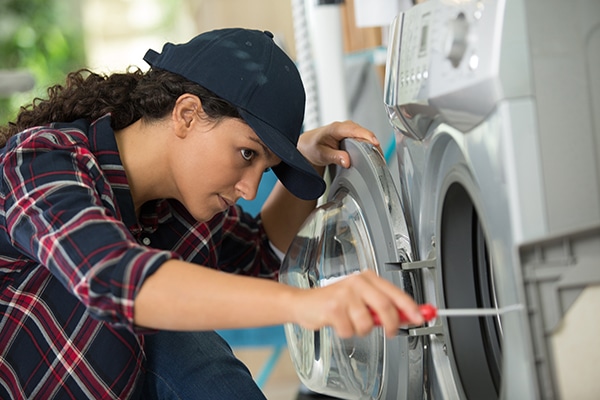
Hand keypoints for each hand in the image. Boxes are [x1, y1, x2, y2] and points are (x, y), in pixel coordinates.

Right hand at [290, 270, 423, 337]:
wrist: (304, 303)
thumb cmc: (334, 302)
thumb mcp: (361, 300)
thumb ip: (384, 307)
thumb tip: (408, 315)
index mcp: (367, 278)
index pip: (395, 293)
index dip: (410, 307)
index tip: (421, 317)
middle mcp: (357, 282)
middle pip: (385, 307)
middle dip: (391, 324)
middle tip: (391, 331)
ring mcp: (345, 294)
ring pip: (367, 323)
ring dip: (361, 330)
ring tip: (351, 322)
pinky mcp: (333, 307)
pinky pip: (350, 330)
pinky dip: (346, 332)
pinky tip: (338, 323)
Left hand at [298, 121, 381, 169]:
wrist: (308, 146)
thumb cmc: (312, 147)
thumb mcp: (321, 154)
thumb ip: (334, 157)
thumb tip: (347, 161)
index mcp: (336, 128)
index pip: (354, 130)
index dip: (366, 136)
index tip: (375, 143)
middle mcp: (344, 127)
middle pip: (363, 133)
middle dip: (373, 144)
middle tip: (380, 157)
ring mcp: (349, 131)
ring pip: (365, 136)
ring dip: (373, 146)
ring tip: (379, 158)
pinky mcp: (352, 137)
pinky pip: (363, 140)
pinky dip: (369, 147)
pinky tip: (373, 156)